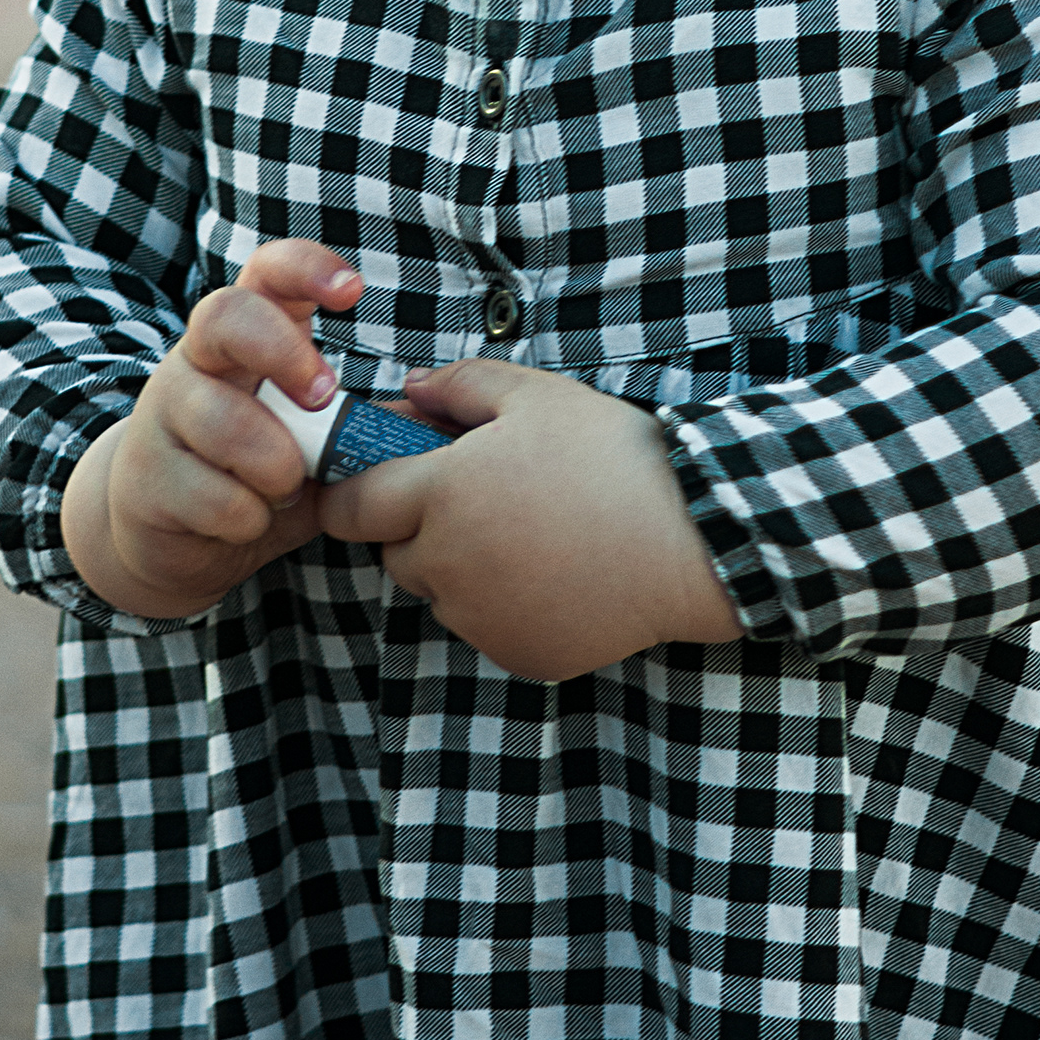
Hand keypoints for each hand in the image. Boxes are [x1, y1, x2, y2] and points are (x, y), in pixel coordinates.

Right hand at [59, 240, 360, 619]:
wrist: (170, 534)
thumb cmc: (258, 469)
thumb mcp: (313, 436)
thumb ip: (357, 420)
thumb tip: (438, 417)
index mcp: (247, 335)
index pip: (267, 270)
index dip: (307, 267)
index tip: (353, 292)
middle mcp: (198, 359)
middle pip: (225, 315)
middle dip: (283, 353)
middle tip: (323, 399)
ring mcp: (163, 413)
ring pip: (220, 418)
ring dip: (273, 464)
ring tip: (284, 487)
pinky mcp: (145, 476)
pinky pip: (209, 494)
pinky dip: (246, 517)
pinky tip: (247, 520)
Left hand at [316, 358, 743, 679]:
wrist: (690, 539)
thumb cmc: (611, 457)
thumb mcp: (536, 395)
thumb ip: (459, 385)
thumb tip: (408, 390)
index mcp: (439, 495)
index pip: (349, 507)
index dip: (356, 490)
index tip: (381, 477)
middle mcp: (446, 566)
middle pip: (395, 552)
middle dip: (420, 525)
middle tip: (485, 494)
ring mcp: (480, 619)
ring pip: (441, 592)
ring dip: (463, 565)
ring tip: (532, 529)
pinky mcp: (517, 654)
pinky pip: (487, 626)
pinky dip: (505, 602)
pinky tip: (556, 569)